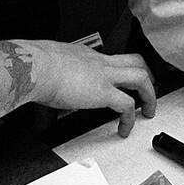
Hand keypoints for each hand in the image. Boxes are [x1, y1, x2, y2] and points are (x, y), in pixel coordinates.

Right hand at [29, 41, 156, 136]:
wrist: (34, 67)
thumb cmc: (35, 65)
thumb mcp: (49, 64)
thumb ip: (54, 76)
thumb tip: (48, 92)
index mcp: (86, 55)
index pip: (111, 58)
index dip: (119, 69)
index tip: (119, 80)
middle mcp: (99, 61)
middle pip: (135, 60)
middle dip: (146, 76)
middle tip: (147, 91)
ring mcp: (104, 75)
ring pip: (140, 77)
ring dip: (149, 95)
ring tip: (148, 110)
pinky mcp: (103, 92)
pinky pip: (127, 105)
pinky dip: (130, 119)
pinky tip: (124, 129)